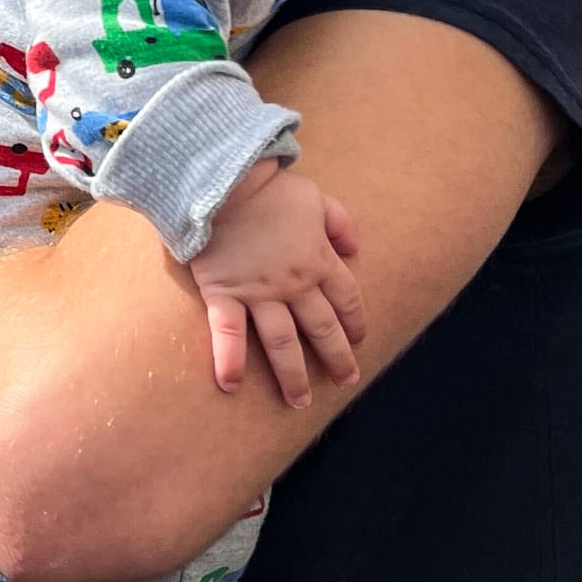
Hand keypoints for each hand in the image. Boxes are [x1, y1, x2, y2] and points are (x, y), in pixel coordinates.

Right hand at [185, 162, 365, 409]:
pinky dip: (229, 360)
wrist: (224, 180)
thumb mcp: (317, 196)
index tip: (358, 339)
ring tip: (299, 401)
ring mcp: (259, 292)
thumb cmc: (269, 186)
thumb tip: (355, 248)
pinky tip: (230, 385)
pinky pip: (228, 332)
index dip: (355, 321)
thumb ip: (340, 222)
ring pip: (282, 342)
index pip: (347, 299)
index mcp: (319, 259)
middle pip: (322, 328)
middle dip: (337, 357)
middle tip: (346, 380)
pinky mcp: (225, 292)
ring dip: (292, 375)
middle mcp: (295, 284)